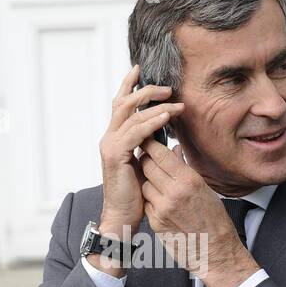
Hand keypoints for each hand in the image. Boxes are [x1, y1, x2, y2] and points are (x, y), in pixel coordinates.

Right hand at [97, 65, 184, 242]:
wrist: (121, 216)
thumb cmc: (135, 195)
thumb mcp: (145, 166)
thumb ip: (152, 150)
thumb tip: (171, 142)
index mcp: (114, 138)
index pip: (119, 105)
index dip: (127, 85)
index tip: (139, 69)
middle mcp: (109, 138)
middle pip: (122, 102)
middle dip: (144, 90)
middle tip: (167, 87)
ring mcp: (110, 145)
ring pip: (130, 114)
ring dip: (155, 105)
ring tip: (176, 102)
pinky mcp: (115, 155)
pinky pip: (136, 132)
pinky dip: (152, 122)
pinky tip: (167, 117)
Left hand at [137, 138, 258, 286]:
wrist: (214, 250)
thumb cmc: (213, 219)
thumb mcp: (204, 188)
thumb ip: (185, 168)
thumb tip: (174, 150)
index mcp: (189, 181)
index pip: (161, 154)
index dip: (151, 145)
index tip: (148, 139)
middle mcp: (173, 193)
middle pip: (147, 166)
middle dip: (146, 159)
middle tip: (148, 157)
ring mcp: (162, 208)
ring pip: (144, 184)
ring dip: (147, 180)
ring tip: (157, 182)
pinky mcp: (155, 222)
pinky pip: (146, 202)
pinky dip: (150, 198)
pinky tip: (159, 200)